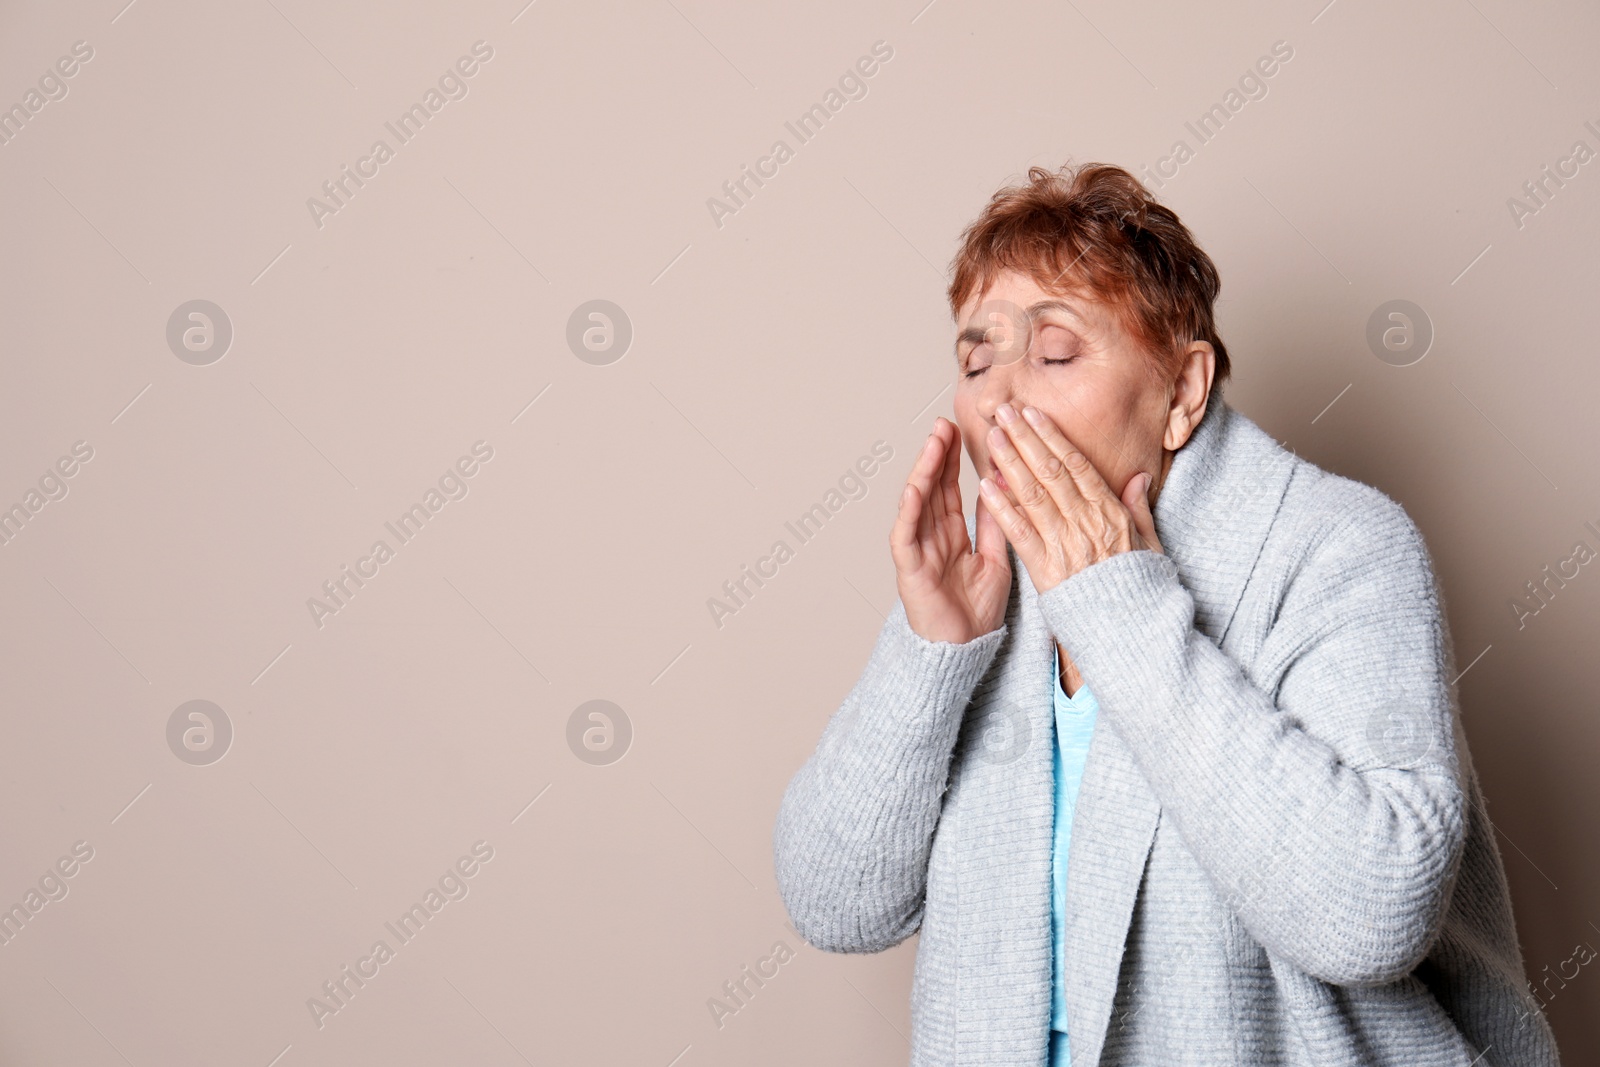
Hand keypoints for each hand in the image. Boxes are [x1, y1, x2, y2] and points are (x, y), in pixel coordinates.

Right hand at [891, 417, 1011, 644]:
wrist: (965, 650)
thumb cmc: (977, 611)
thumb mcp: (996, 558)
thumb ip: (994, 524)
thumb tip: (1000, 486)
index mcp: (952, 534)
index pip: (950, 488)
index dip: (953, 460)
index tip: (961, 430)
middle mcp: (932, 537)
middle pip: (932, 489)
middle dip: (937, 455)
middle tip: (945, 423)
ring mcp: (918, 550)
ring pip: (917, 504)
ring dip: (923, 472)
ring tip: (932, 444)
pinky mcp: (909, 569)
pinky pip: (906, 535)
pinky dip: (909, 512)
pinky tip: (915, 489)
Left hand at [978, 403, 1163, 593]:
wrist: (1129, 628)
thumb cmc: (1137, 586)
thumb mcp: (1149, 542)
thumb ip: (1138, 507)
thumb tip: (1140, 477)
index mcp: (1109, 511)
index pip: (1076, 465)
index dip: (1052, 437)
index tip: (1033, 414)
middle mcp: (1085, 522)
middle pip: (1050, 471)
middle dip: (1024, 438)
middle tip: (1003, 411)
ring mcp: (1064, 543)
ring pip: (1033, 494)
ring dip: (1010, 462)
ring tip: (992, 436)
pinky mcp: (1045, 568)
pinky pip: (1019, 532)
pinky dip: (1001, 506)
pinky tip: (985, 484)